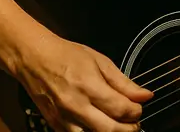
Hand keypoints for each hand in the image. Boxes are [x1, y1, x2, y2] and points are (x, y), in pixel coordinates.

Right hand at [14, 35, 152, 131]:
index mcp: (89, 86)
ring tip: (118, 126)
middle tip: (134, 123)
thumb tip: (145, 95)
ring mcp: (64, 119)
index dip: (136, 112)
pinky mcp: (55, 125)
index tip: (139, 108)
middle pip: (109, 129)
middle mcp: (76, 106)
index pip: (120, 108)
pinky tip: (100, 125)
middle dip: (128, 128)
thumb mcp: (100, 62)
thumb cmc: (67, 56)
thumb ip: (123, 82)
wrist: (34, 59)